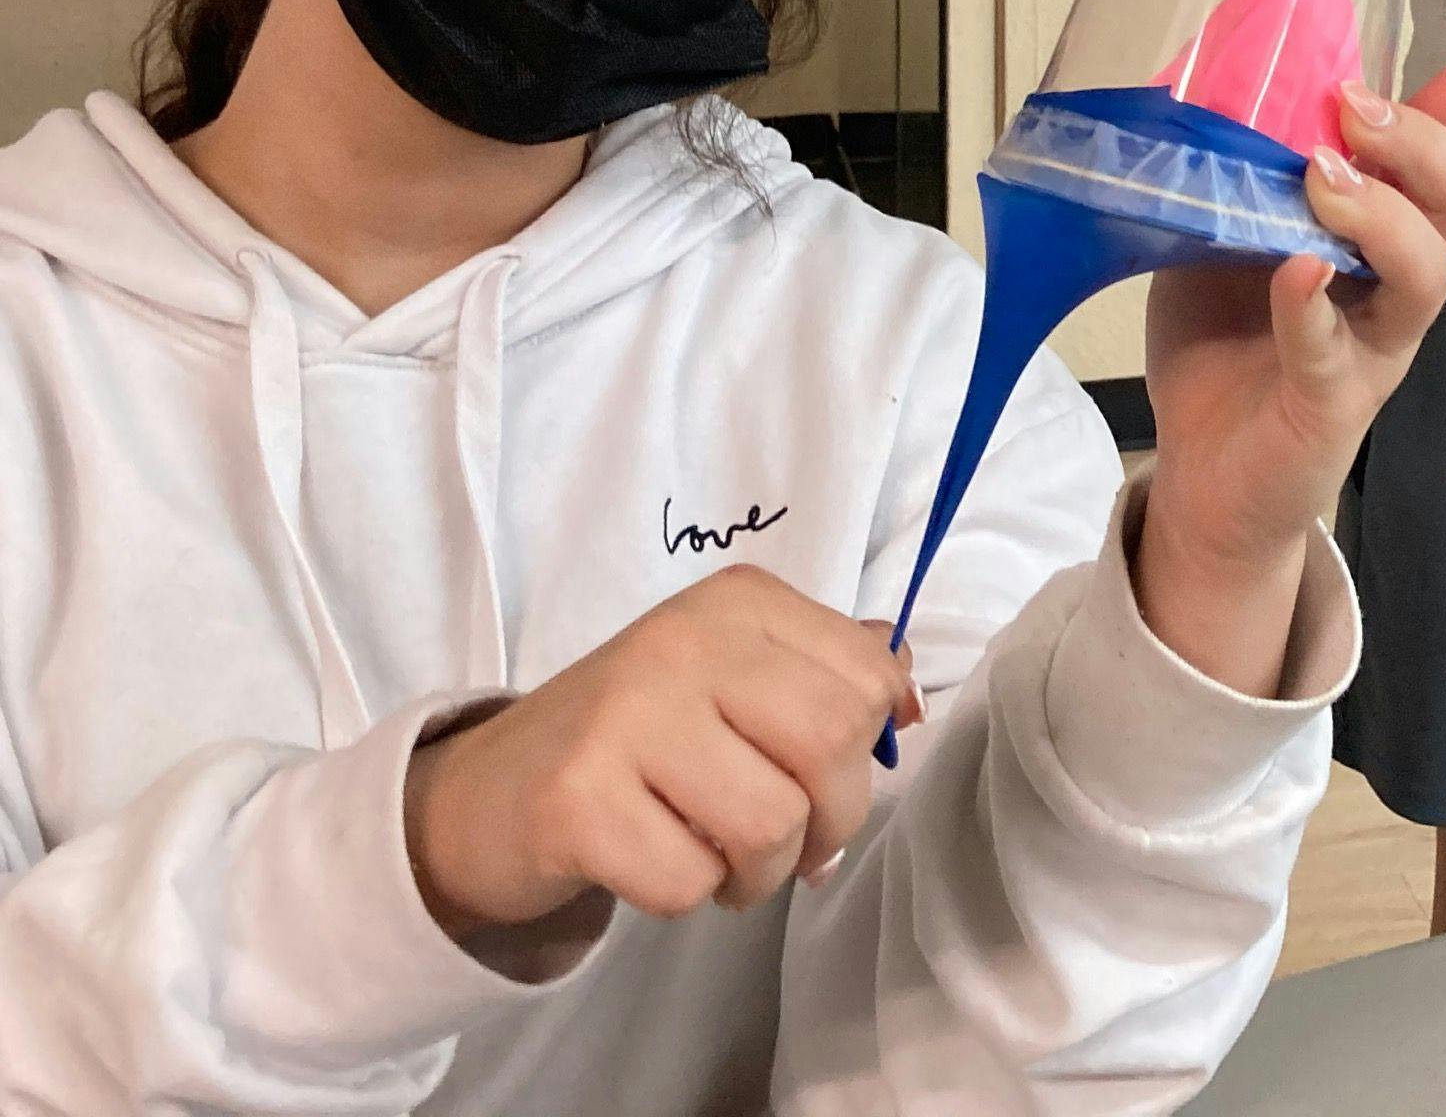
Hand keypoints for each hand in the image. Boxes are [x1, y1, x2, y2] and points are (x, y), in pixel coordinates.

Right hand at [402, 566, 920, 938]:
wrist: (484, 793)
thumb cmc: (634, 739)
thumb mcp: (735, 678)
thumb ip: (826, 676)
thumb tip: (909, 697)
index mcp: (738, 602)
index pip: (868, 676)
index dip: (866, 750)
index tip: (825, 781)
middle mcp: (683, 640)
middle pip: (832, 743)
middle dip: (831, 820)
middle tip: (792, 843)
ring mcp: (625, 715)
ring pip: (771, 822)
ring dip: (760, 873)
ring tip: (723, 862)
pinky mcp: (577, 800)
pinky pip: (689, 880)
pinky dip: (687, 896)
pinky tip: (657, 867)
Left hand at [1135, 32, 1445, 675]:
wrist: (1203, 474)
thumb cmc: (1222, 339)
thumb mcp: (1216, 228)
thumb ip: (1234, 166)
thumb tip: (1217, 73)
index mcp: (1378, 224)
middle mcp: (1396, 279)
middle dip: (1419, 139)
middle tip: (1350, 111)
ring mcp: (1374, 342)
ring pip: (1426, 270)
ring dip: (1380, 212)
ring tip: (1321, 181)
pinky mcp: (1332, 401)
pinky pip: (1333, 347)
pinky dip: (1311, 304)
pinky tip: (1293, 274)